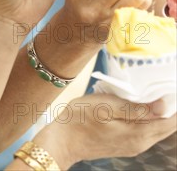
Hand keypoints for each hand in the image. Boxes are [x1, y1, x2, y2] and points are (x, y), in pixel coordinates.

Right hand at [32, 94, 176, 168]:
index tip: (170, 85)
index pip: (171, 121)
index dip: (173, 102)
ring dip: (159, 110)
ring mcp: (132, 145)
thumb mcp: (106, 106)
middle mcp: (140, 143)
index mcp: (138, 135)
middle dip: (169, 105)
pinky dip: (149, 115)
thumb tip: (164, 104)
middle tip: (164, 83)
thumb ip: (136, 108)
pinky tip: (141, 102)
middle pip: (167, 125)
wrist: (62, 140)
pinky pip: (145, 129)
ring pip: (156, 127)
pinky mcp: (124, 142)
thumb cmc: (80, 119)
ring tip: (154, 89)